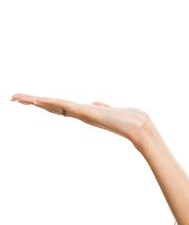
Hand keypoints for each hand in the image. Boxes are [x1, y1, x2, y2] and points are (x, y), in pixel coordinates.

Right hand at [11, 94, 153, 147]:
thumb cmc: (128, 120)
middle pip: (52, 106)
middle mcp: (80, 114)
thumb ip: (103, 107)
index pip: (60, 106)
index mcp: (85, 112)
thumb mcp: (111, 110)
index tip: (31, 100)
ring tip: (17, 97)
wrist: (138, 127)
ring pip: (54, 105)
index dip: (45, 103)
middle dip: (33, 102)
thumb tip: (97, 104)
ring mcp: (82, 114)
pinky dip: (51, 102)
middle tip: (14, 98)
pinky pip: (65, 105)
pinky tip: (38, 100)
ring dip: (36, 100)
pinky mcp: (86, 112)